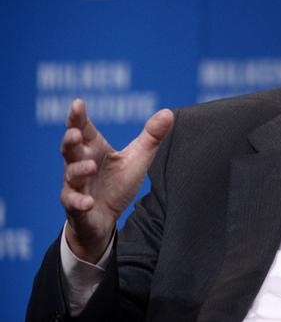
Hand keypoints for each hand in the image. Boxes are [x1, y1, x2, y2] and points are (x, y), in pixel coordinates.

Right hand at [60, 99, 173, 262]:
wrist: (105, 218)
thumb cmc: (117, 184)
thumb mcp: (137, 158)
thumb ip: (151, 136)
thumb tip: (168, 112)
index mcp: (94, 149)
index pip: (84, 129)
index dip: (78, 117)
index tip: (78, 103)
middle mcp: (80, 164)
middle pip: (69, 149)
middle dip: (70, 140)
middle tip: (75, 133)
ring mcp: (75, 185)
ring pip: (71, 174)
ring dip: (79, 169)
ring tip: (91, 166)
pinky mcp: (75, 206)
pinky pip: (73, 203)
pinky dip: (79, 202)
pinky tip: (87, 202)